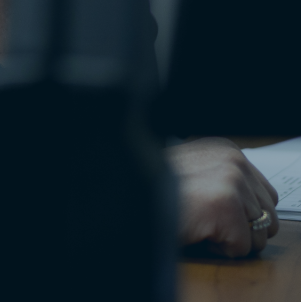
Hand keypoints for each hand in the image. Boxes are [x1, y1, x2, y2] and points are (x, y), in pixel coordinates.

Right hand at [167, 137, 278, 256]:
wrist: (131, 198)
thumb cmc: (159, 191)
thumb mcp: (197, 173)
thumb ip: (223, 179)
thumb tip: (249, 206)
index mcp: (227, 149)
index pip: (266, 195)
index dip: (244, 214)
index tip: (214, 210)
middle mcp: (233, 159)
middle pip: (267, 215)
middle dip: (241, 227)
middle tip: (205, 217)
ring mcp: (231, 179)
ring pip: (259, 233)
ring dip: (230, 238)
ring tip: (201, 221)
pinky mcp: (226, 203)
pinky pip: (243, 247)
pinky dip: (221, 249)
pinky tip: (198, 229)